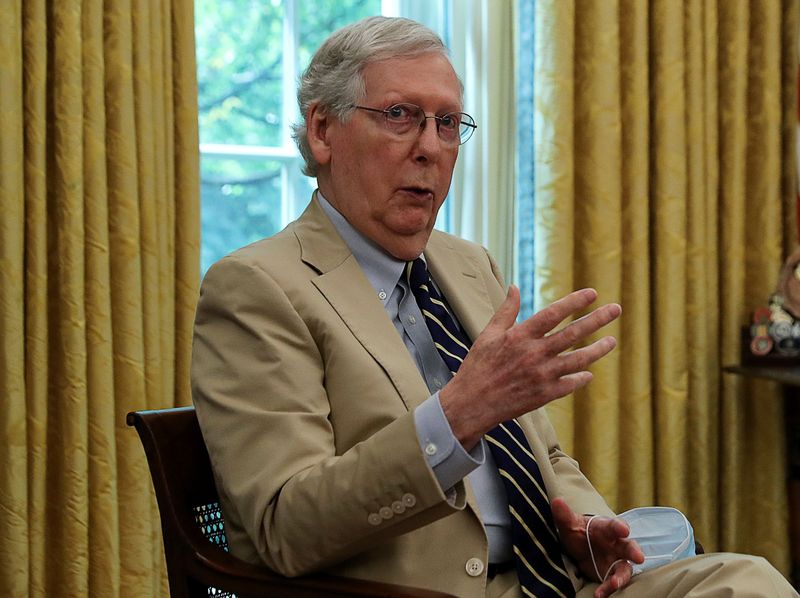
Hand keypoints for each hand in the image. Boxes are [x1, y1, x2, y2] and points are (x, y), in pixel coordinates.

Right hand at [440, 286, 620, 448]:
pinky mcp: (544, 394)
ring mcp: (542, 375)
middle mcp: (534, 354)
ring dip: (598, 350)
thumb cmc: (478, 366)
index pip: (553, 314)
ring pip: (579, 359)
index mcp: (520, 336)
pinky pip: (570, 384)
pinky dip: (581, 378)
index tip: (593, 293)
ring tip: (612, 341)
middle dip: (597, 319)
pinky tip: (589, 372)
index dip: (574, 302)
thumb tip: (515, 287)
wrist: (472, 403)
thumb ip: (506, 311)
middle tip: (616, 309)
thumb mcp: (488, 334)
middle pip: (573, 333)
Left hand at [551, 498, 643, 597]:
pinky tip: (599, 595)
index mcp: (606, 528)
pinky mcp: (611, 575)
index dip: (620, 527)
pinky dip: (607, 589)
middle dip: (634, 551)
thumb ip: (564, 515)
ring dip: (621, 577)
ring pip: (624, 569)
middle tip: (639, 557)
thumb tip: (557, 500)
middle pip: (629, 547)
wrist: (579, 546)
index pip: (615, 525)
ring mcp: (616, 561)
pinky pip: (612, 583)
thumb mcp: (569, 524)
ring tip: (614, 584)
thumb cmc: (578, 531)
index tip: (624, 529)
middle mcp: (616, 544)